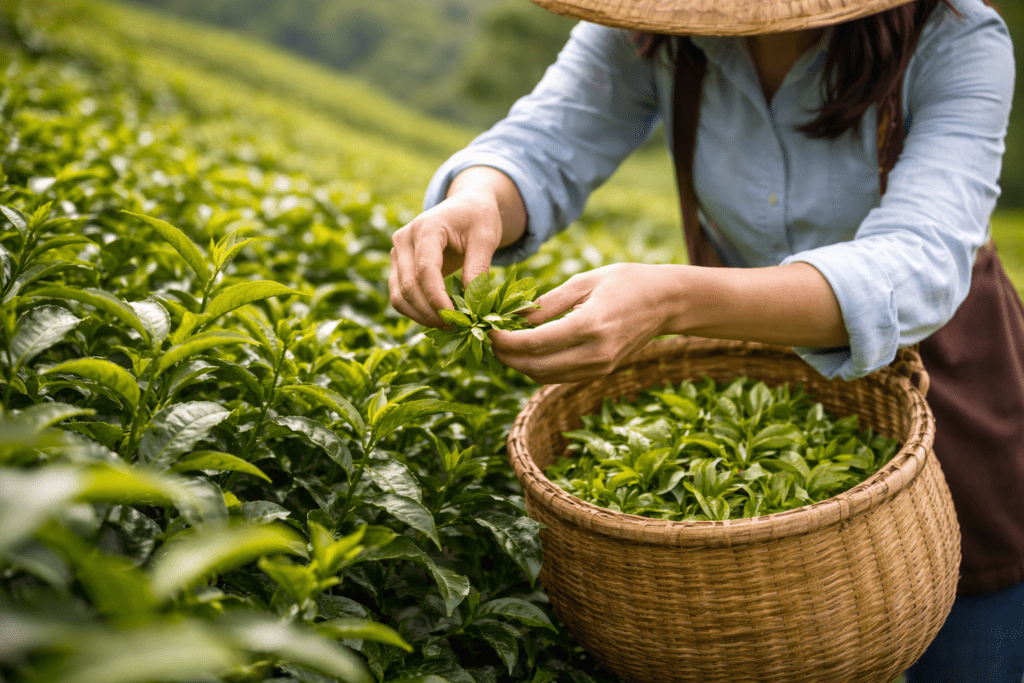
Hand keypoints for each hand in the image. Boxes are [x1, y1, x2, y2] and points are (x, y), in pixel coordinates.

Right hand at [388, 167, 526, 328]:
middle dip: (429, 311)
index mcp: (426, 227)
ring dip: (419, 316)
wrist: (466, 205)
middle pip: (407, 286)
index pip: (425, 269)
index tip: (455, 317)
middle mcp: (404, 239)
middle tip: (454, 327)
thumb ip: (478, 267)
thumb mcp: (486, 238)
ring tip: (446, 326)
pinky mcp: (398, 266)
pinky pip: (399, 295)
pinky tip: (437, 318)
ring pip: (398, 295)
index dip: (437, 298)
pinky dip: (415, 311)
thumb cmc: (478, 218)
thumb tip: (471, 303)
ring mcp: (397, 253)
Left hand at [489, 263, 676, 383]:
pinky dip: (538, 368)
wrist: (666, 302)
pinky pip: (560, 377)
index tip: (488, 330)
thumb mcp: (584, 281)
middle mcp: (596, 353)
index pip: (536, 343)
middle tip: (490, 340)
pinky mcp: (601, 372)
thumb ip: (547, 303)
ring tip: (504, 345)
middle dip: (506, 356)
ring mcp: (600, 367)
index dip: (506, 341)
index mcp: (591, 326)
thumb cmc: (626, 282)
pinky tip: (527, 351)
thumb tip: (513, 319)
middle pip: (536, 367)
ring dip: (519, 365)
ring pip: (545, 377)